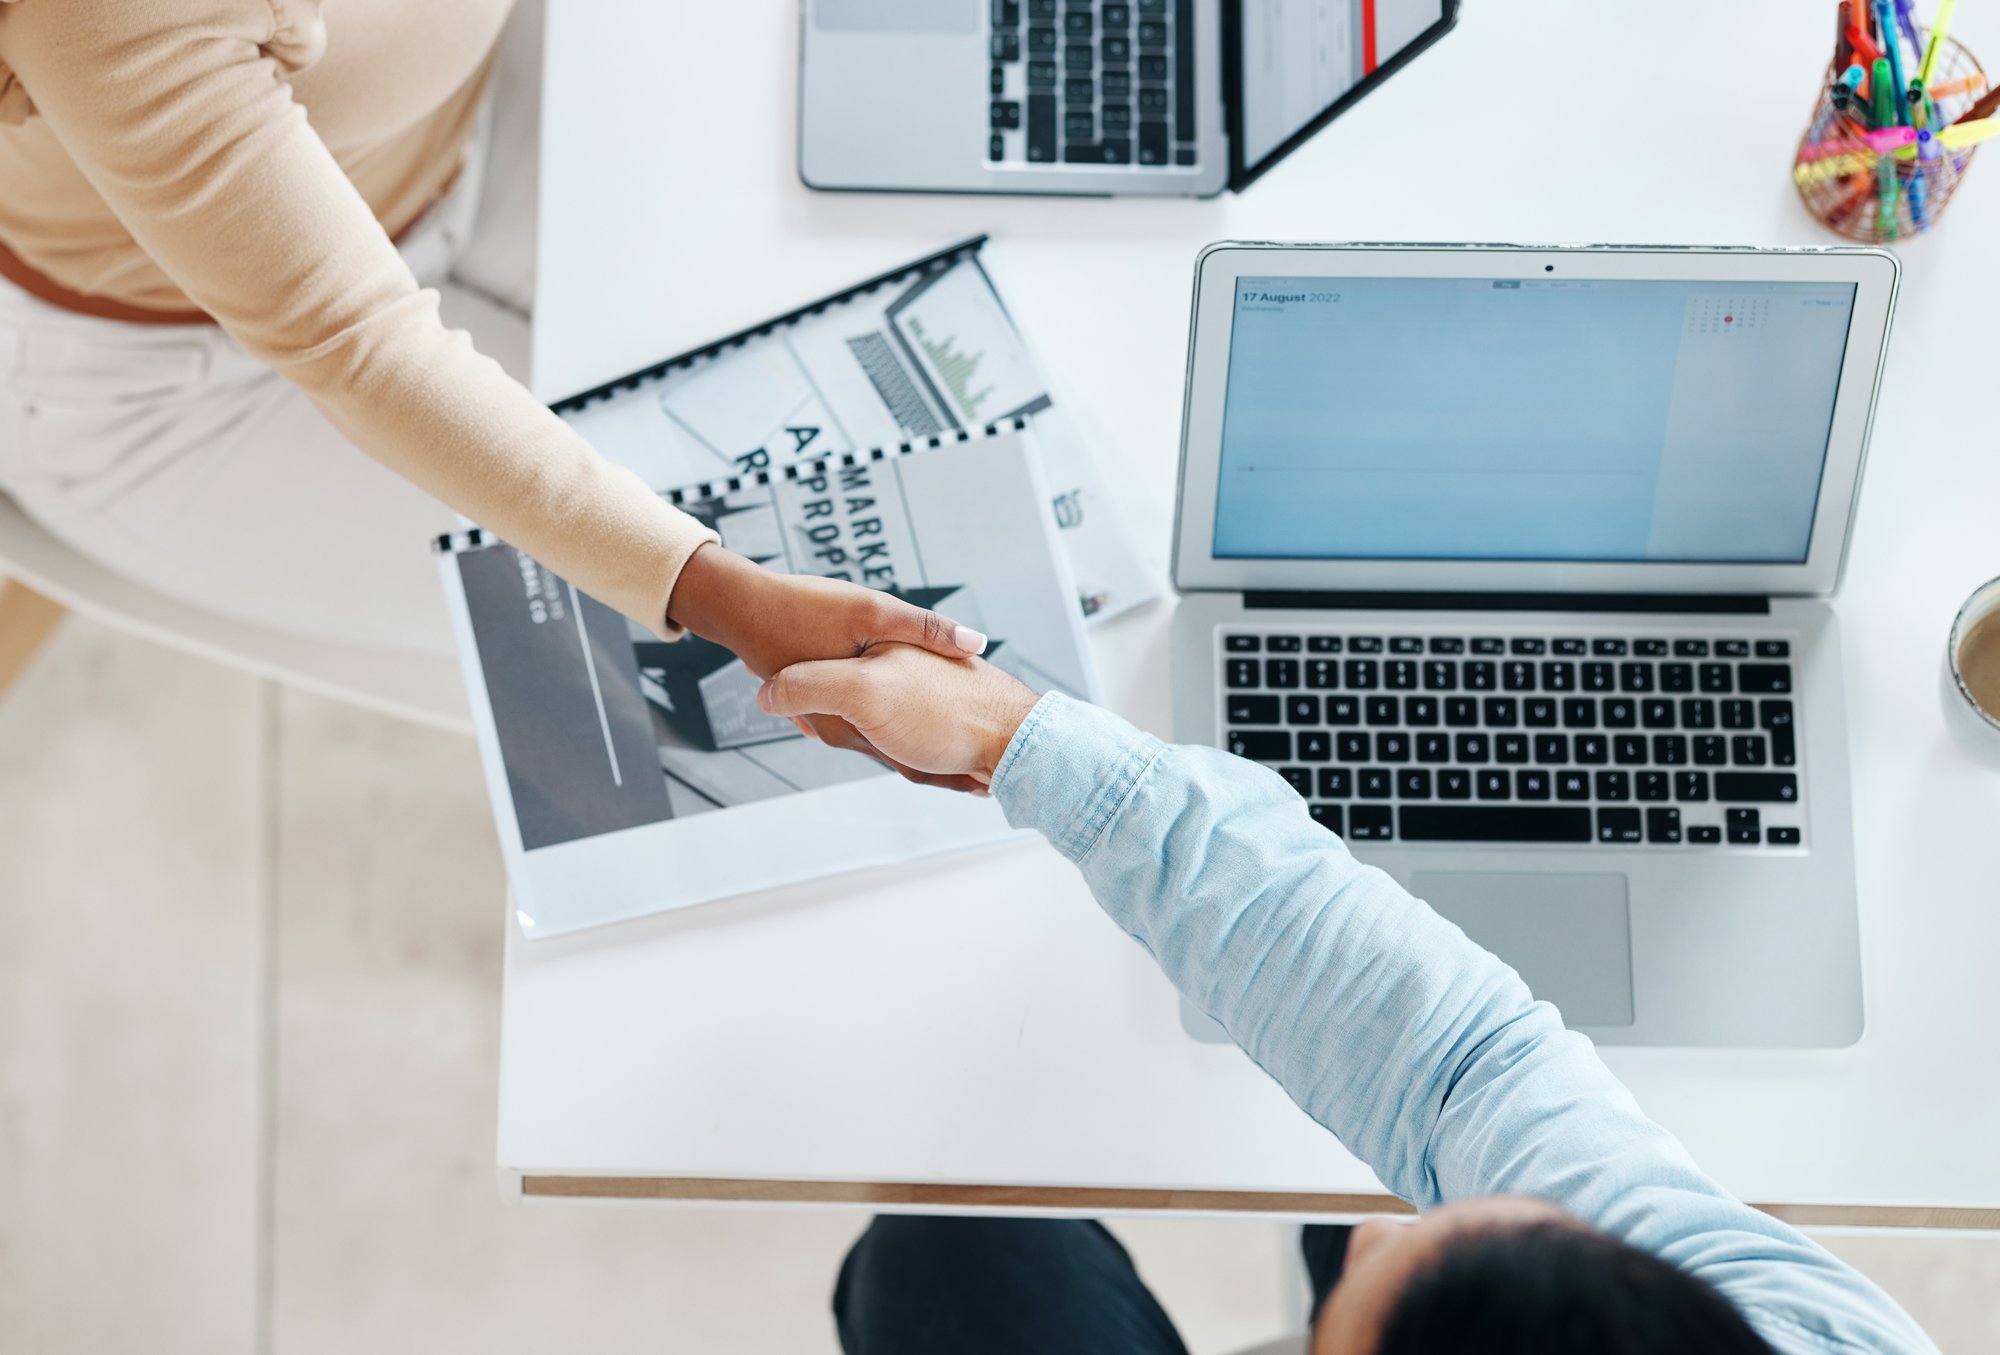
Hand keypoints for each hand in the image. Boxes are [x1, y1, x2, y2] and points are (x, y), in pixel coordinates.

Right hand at [665, 544, 990, 785]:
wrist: (742, 606)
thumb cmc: (804, 608)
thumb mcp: (872, 611)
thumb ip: (924, 629)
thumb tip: (976, 644)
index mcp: (851, 716)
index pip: (909, 761)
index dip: (949, 774)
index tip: (985, 788)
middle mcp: (837, 727)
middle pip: (897, 758)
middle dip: (937, 770)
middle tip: (979, 786)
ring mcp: (826, 718)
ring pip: (878, 744)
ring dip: (913, 754)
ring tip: (953, 766)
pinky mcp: (820, 705)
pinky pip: (859, 727)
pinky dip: (885, 732)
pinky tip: (900, 730)